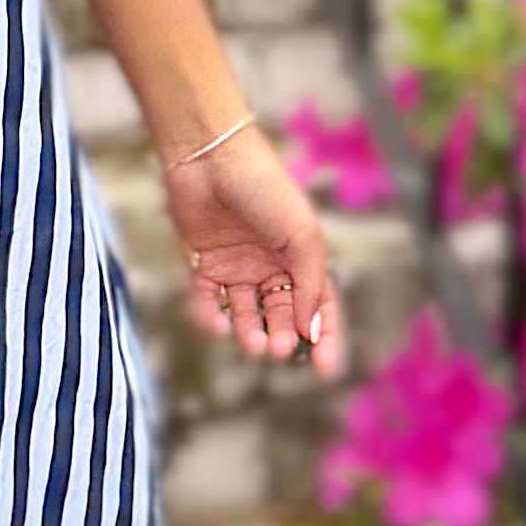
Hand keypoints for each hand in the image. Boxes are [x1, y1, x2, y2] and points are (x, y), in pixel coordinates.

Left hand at [159, 119, 343, 368]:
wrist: (210, 157)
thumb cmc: (265, 188)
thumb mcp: (302, 237)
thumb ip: (310, 284)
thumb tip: (310, 330)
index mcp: (301, 254)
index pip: (319, 304)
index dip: (324, 336)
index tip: (325, 368)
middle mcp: (269, 262)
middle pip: (281, 313)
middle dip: (282, 335)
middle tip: (278, 349)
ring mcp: (235, 264)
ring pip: (245, 312)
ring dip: (250, 332)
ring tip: (254, 344)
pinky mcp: (201, 261)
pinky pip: (206, 300)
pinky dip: (210, 317)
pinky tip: (217, 325)